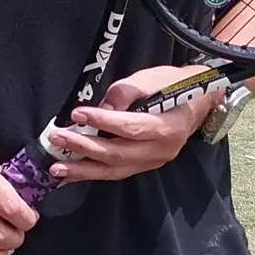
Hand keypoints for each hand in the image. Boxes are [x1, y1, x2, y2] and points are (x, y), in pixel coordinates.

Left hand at [46, 65, 219, 182]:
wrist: (198, 103)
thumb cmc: (174, 86)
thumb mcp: (151, 79)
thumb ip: (126, 92)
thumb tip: (102, 106)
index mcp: (169, 126)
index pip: (131, 127)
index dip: (103, 121)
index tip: (77, 114)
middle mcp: (163, 149)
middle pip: (119, 153)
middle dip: (85, 147)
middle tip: (57, 139)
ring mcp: (153, 161)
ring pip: (115, 169)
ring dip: (83, 170)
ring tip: (57, 168)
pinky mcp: (144, 165)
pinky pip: (116, 172)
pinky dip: (92, 173)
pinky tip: (70, 175)